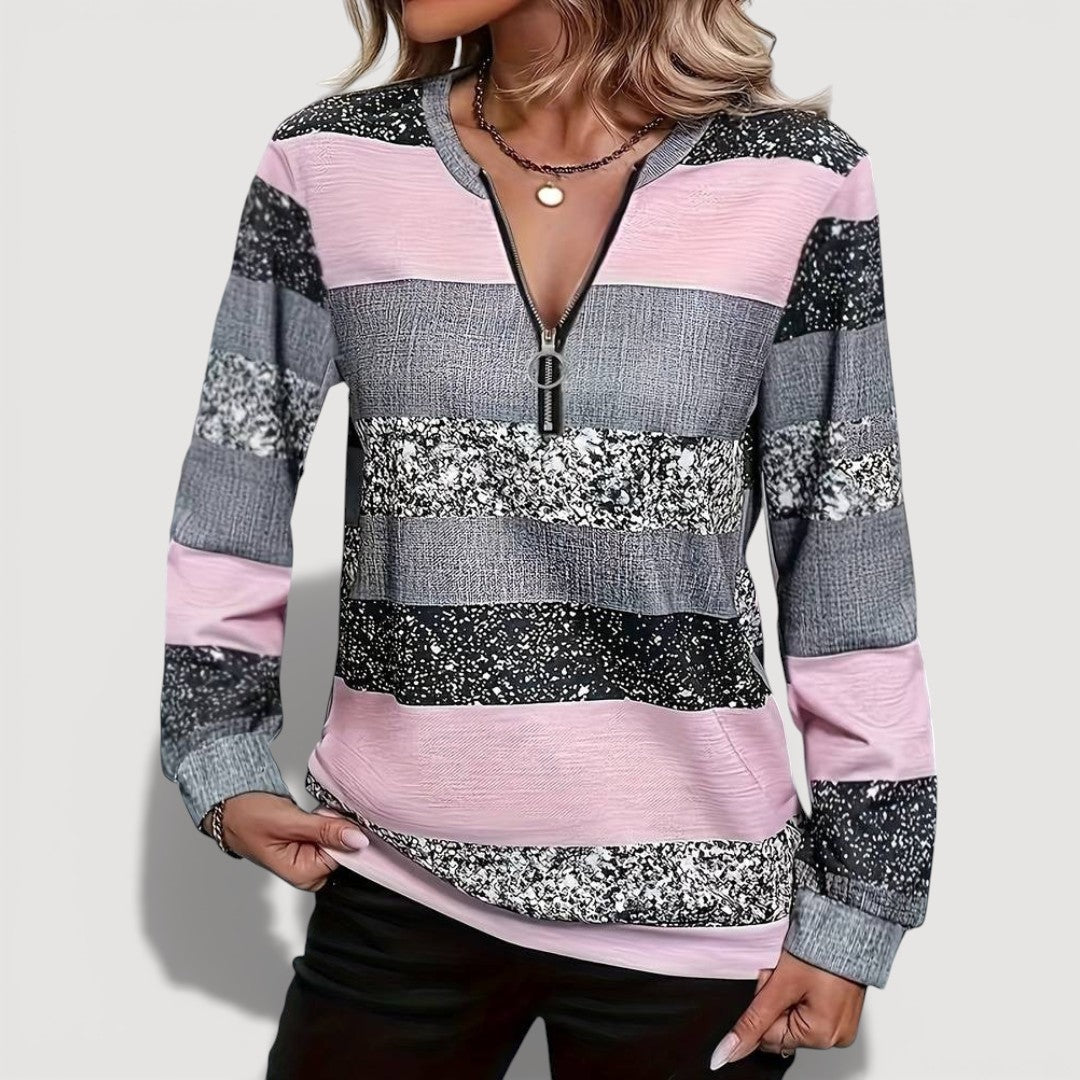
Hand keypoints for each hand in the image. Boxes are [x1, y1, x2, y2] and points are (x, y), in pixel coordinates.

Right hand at [200, 793, 368, 890]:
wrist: (232, 808)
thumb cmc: (249, 818)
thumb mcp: (288, 821)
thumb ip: (324, 830)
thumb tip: (358, 840)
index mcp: (303, 875)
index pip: (343, 856)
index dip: (341, 833)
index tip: (330, 817)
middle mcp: (309, 872)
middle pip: (344, 848)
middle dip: (337, 827)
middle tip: (316, 813)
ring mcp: (311, 858)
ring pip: (339, 837)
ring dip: (332, 821)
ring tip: (311, 814)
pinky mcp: (312, 845)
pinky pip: (331, 832)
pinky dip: (327, 819)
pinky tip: (314, 814)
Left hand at [709, 949, 865, 1068]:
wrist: (845, 923)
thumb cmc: (819, 949)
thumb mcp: (779, 985)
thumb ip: (752, 1021)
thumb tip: (728, 1053)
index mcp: (821, 1036)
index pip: (768, 1038)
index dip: (763, 1006)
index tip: (772, 981)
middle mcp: (835, 1036)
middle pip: (781, 1028)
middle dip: (775, 999)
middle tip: (784, 974)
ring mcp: (841, 1023)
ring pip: (793, 1016)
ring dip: (786, 994)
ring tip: (798, 971)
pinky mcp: (842, 1010)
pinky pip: (809, 1008)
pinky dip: (800, 991)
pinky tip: (806, 974)